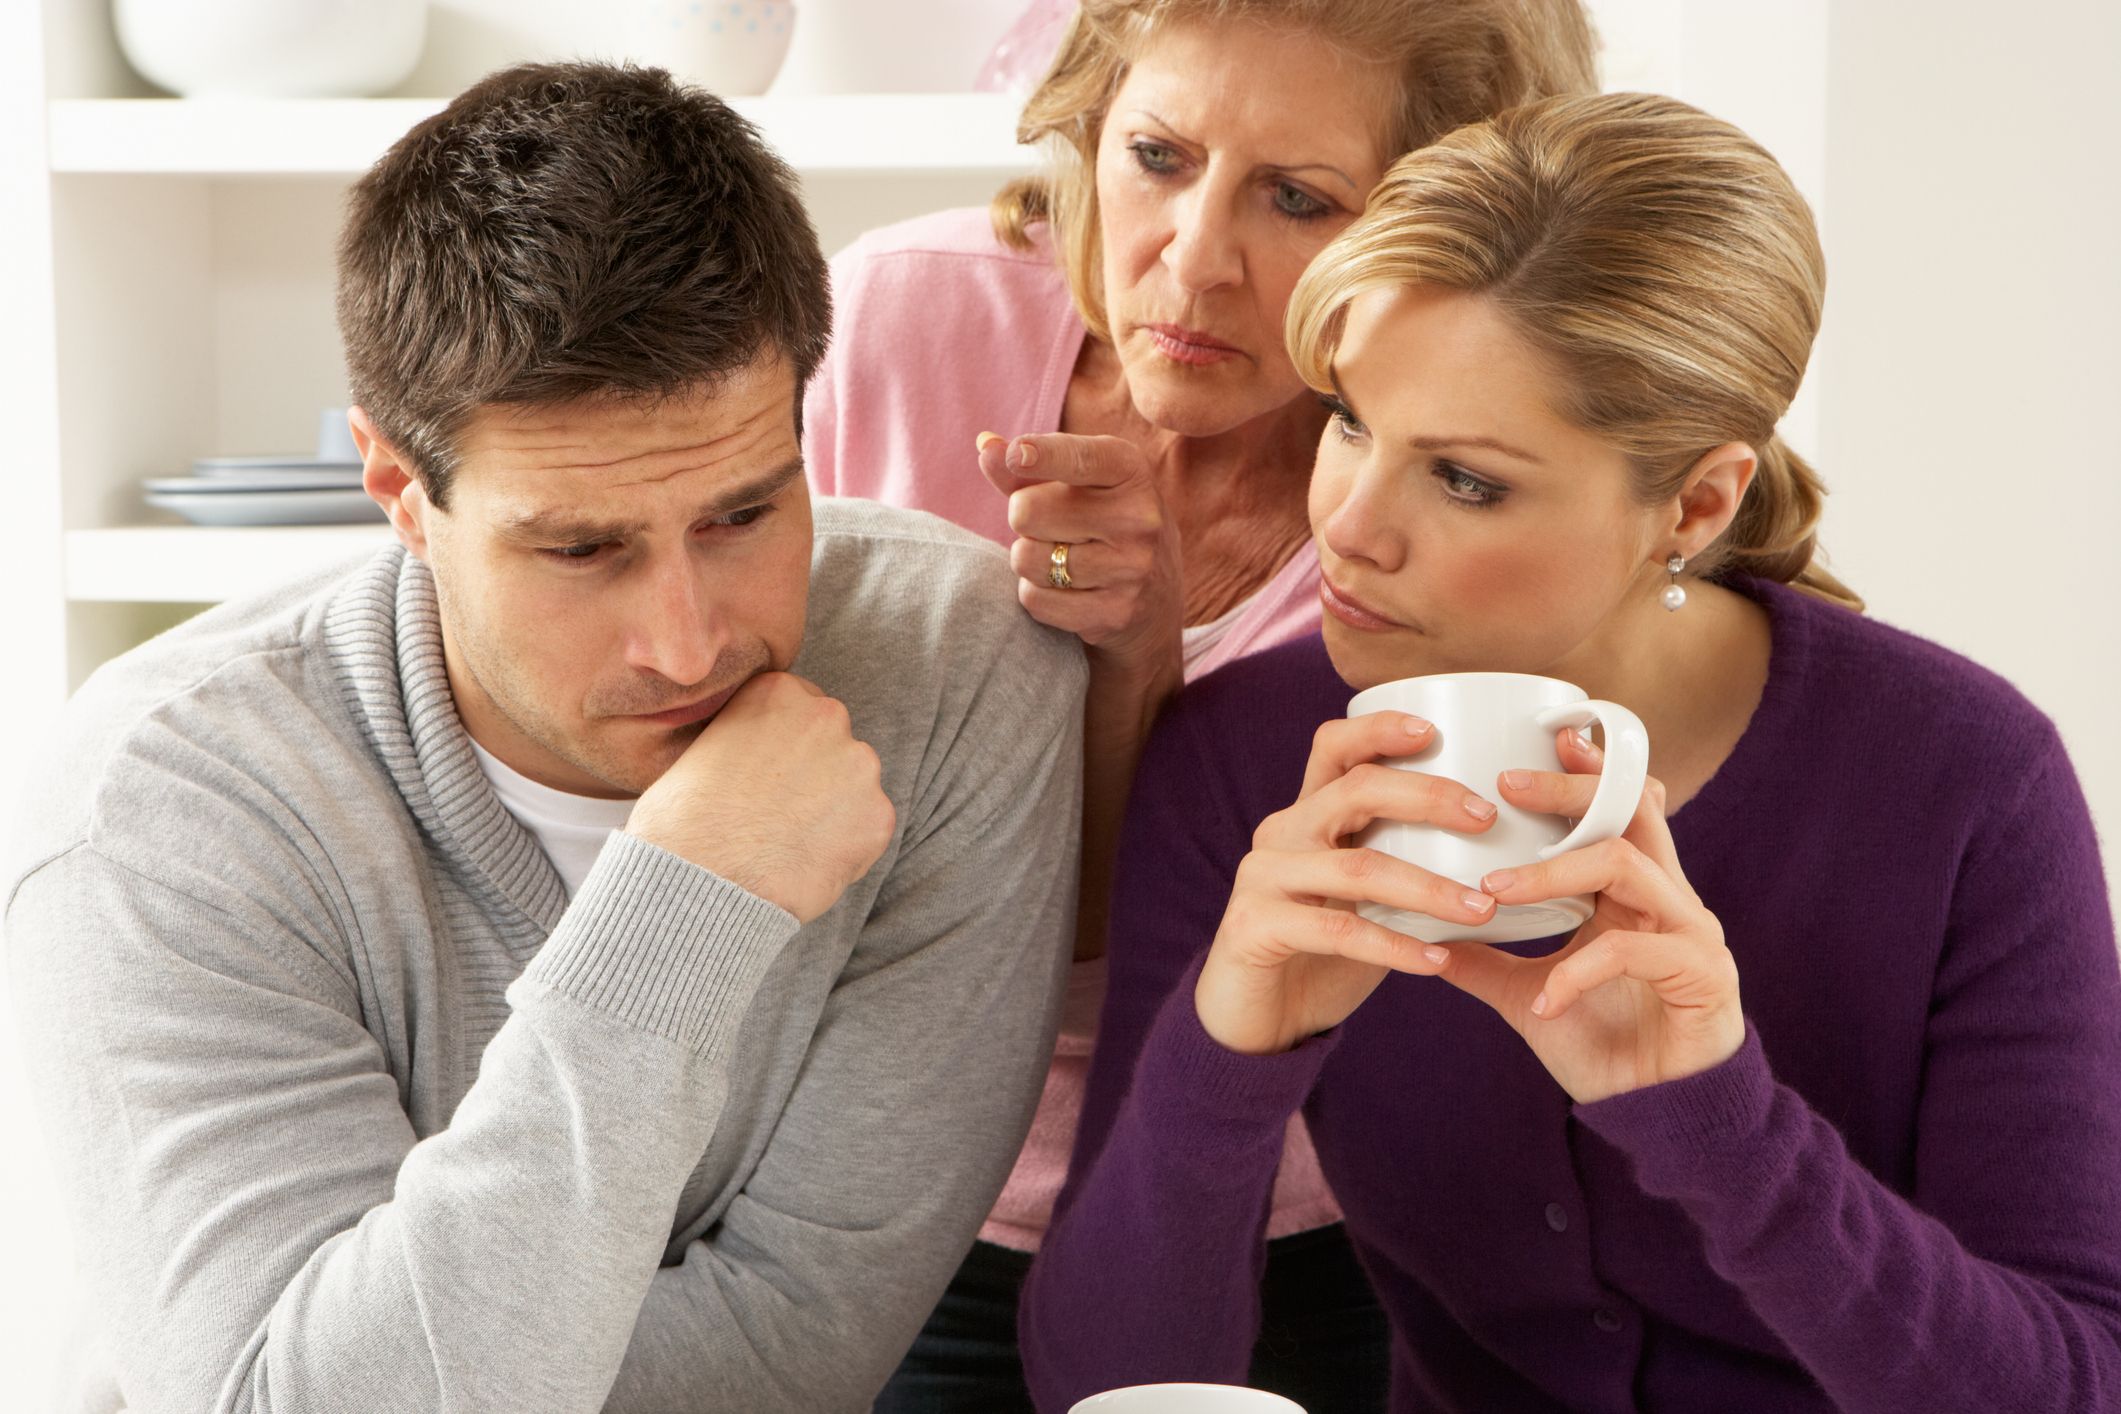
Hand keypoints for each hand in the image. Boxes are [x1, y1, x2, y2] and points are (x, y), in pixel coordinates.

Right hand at [625, 672, 894, 922]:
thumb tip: (757, 756)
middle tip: (780, 813)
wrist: (700, 880)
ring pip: (854, 787)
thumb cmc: (682, 821)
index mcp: (779, 692)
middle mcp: (827, 716)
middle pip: (834, 744)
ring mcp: (859, 765)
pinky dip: (847, 849)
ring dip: (833, 811)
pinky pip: (867, 830)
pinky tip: (808, 863)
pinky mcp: (879, 815)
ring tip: (789, 843)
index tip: (768, 778)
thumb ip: (744, 738)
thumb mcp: (700, 750)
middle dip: (815, 776)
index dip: (785, 749)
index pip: (801, 709)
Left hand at [979, 432, 1184, 674]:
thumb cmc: (1102, 525)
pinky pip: (1035, 599)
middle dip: (1023, 520)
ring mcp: (1132, 568)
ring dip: (1028, 561)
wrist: (1156, 597)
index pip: (1080, 458)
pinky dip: (1037, 595)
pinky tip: (1068, 591)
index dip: (1042, 455)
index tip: (1018, 454)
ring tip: (1061, 560)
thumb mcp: (1077, 486)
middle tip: (1051, 529)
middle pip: (1027, 511)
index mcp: (1130, 472)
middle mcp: (1139, 517)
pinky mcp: (1116, 612)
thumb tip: (985, 446)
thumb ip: (1029, 468)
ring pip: (1026, 559)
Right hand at [1193, 711, 1502, 1055]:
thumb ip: (1402, 862)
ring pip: (1357, 867)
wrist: (1254, 1018)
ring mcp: (1263, 877)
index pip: (1335, 748)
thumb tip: (1500, 846)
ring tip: (1481, 907)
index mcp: (1307, 814)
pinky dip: (1395, 947)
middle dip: (1427, 797)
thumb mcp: (1363, 896)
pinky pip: (1339, 930)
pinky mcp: (1255, 926)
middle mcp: (1281, 833)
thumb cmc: (1322, 952)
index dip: (1380, 730)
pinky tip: (1437, 961)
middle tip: (1487, 817)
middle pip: (1354, 791)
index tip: (1436, 731)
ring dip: (1429, 888)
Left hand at [1431, 733, 1744, 1102]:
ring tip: (1495, 889)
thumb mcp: (1530, 994)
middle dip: (1568, 792)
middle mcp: (1670, 900)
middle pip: (1629, 812)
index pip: (1619, 808)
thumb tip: (1423, 933)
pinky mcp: (1703, 976)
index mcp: (1634, 893)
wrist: (1659, 1120)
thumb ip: (1485, 960)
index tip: (1535, 741)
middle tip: (1504, 786)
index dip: (1586, 770)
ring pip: (1625, 866)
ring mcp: (1692, 933)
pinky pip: (1632, 951)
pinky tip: (1545, 998)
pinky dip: (1578, 971)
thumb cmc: (1605, 1046)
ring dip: (1554, 872)